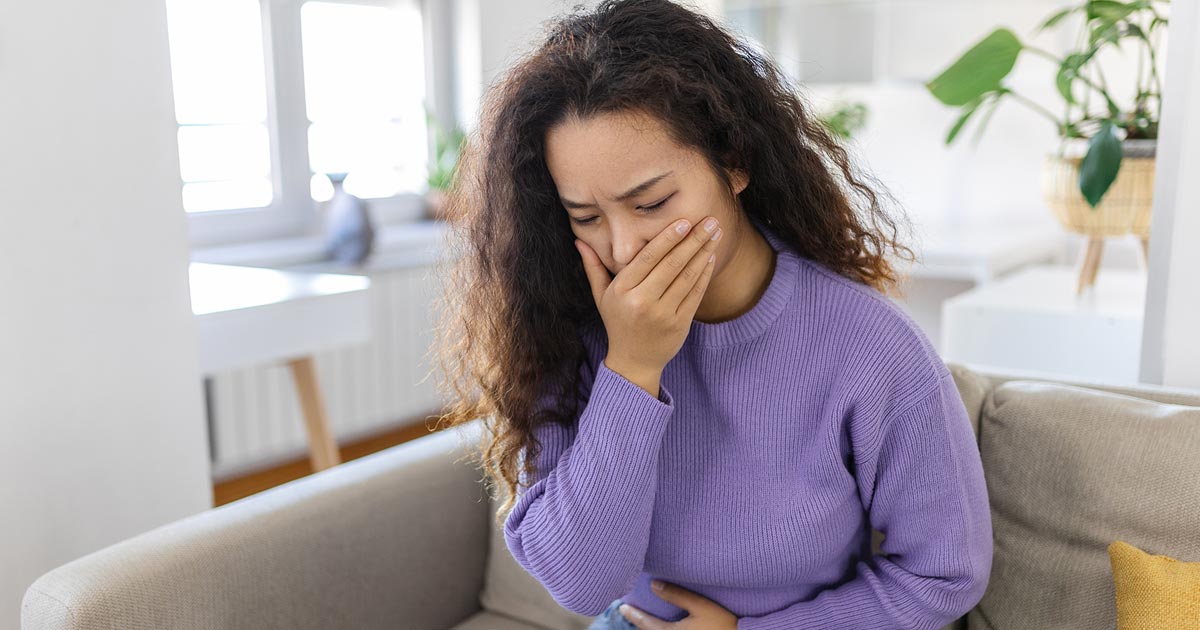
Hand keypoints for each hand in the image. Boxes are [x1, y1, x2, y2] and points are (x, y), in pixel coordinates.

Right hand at [575, 217, 721, 374]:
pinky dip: (705, 274)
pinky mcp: (679, 324)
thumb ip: (593, 267)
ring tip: (715, 233)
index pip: (648, 258)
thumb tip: (579, 241)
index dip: (668, 238)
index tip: (684, 221)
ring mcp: (663, 314)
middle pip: (672, 264)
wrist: (633, 361)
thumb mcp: (601, 296)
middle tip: (709, 220)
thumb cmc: (617, 322)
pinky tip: (711, 256)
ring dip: (704, 252)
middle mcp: (642, 301)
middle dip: (693, 240)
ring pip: (687, 277)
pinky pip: (695, 294)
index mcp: (622, 290)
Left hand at [617, 580, 737, 629]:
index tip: (622, 607)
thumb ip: (677, 595)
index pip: (646, 624)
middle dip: (638, 624)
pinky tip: (660, 628)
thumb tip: (653, 584)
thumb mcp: (701, 606)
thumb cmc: (724, 623)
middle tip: (627, 614)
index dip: (633, 615)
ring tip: (641, 622)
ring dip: (648, 629)